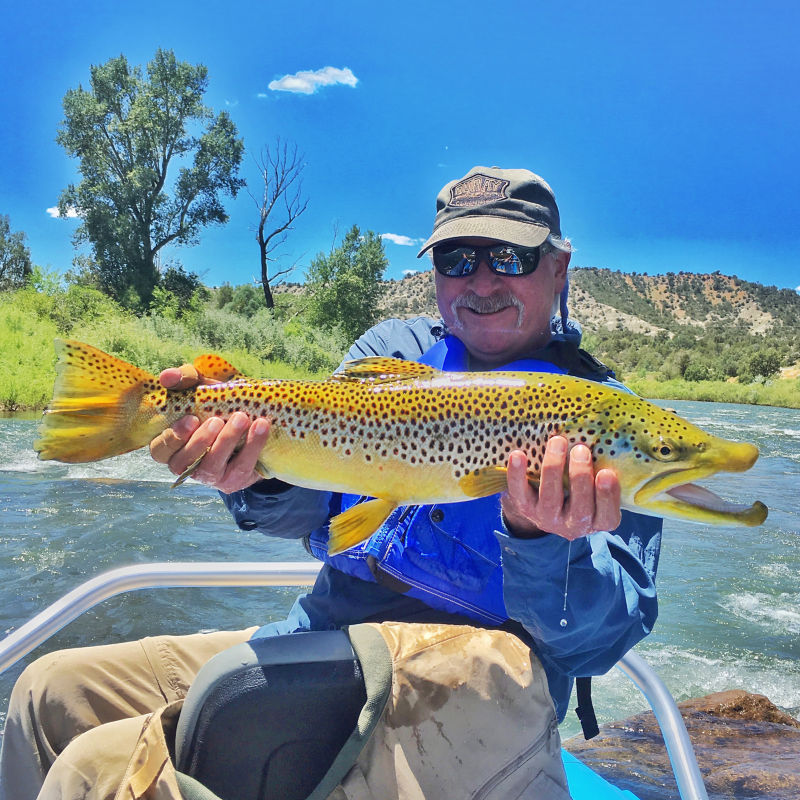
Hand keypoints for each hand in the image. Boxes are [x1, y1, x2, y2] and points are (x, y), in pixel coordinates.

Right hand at [149, 364, 270, 492]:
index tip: (191, 419)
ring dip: (227, 441)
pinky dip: (252, 445)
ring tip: (242, 418)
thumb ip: (184, 379)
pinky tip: (261, 426)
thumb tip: (167, 376)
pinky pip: (242, 466)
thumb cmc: (215, 405)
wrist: (251, 421)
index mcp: (170, 447)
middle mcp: (184, 465)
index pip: (160, 448)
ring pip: (212, 465)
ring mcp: (208, 476)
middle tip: (217, 420)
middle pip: (184, 460)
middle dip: (201, 440)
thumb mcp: (201, 389)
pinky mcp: (233, 480)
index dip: (173, 437)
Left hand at [501, 436, 620, 539]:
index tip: (607, 473)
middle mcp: (574, 525)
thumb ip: (602, 473)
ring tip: (557, 442)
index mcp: (598, 520)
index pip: (607, 516)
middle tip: (581, 450)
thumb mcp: (597, 487)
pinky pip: (519, 492)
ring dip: (554, 468)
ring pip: (551, 498)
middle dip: (580, 477)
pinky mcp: (525, 508)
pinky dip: (517, 474)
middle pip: (580, 508)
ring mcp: (547, 518)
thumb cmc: (580, 488)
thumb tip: (607, 443)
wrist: (544, 503)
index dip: (607, 496)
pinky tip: (518, 455)